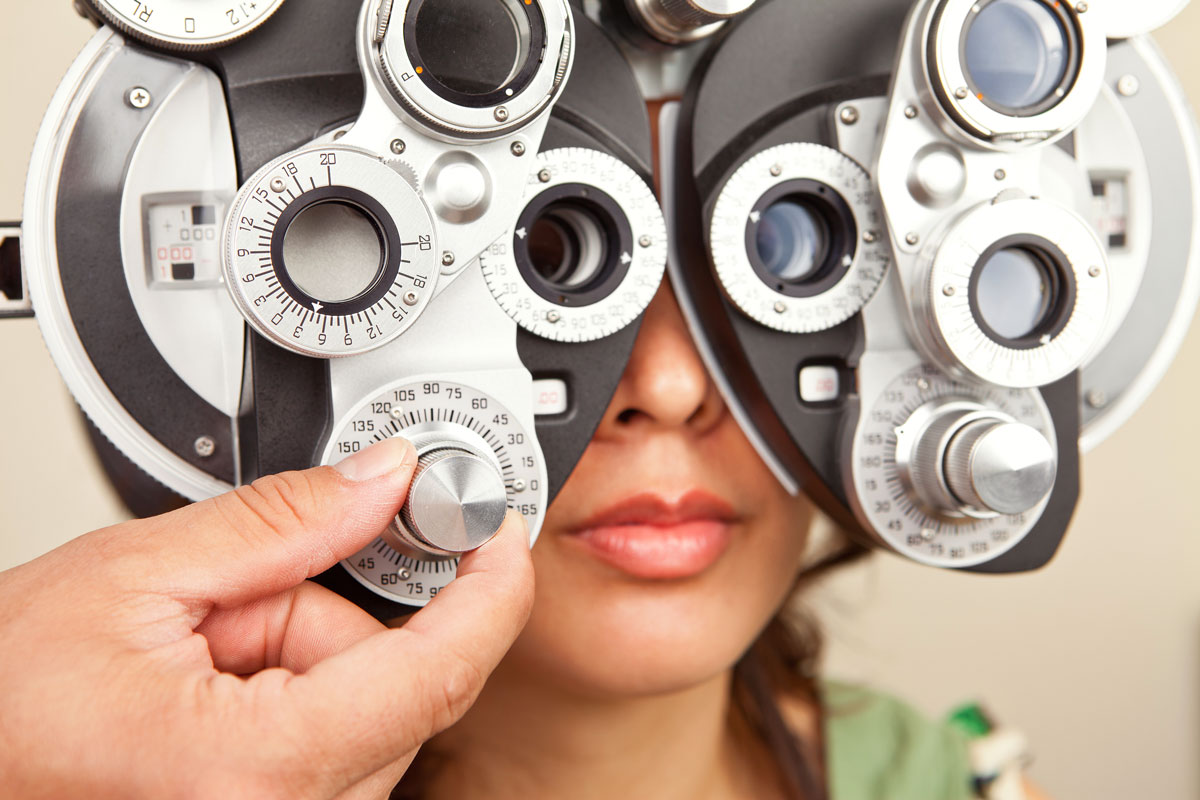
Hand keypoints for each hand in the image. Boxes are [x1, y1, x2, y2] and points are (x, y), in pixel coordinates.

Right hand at [0, 438, 533, 799]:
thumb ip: (281, 523)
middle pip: (402, 692)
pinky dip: (296, 703)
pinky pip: (338, 754)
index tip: (500, 535)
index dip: (489, 591)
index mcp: (247, 775)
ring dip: (305, 666)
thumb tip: (384, 477)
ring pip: (371, 719)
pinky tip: (213, 693)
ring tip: (198, 657)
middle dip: (333, 621)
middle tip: (233, 604)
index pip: (436, 675)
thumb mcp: (135, 577)